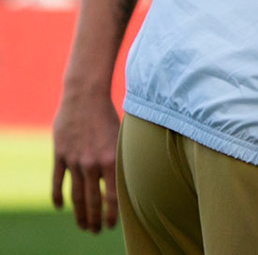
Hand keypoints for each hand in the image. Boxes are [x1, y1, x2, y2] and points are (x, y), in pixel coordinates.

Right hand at [51, 87, 120, 232]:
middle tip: (96, 231)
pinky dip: (58, 196)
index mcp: (110, 160)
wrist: (85, 96)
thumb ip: (122, 158)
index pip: (112, 196)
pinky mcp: (60, 155)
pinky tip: (60, 207)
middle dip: (95, 219)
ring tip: (83, 226)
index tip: (112, 226)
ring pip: (75, 195)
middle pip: (92, 200)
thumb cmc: (109, 115)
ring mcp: (73, 160)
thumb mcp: (121, 137)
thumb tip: (131, 177)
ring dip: (79, 213)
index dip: (111, 214)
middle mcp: (92, 163)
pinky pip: (57, 181)